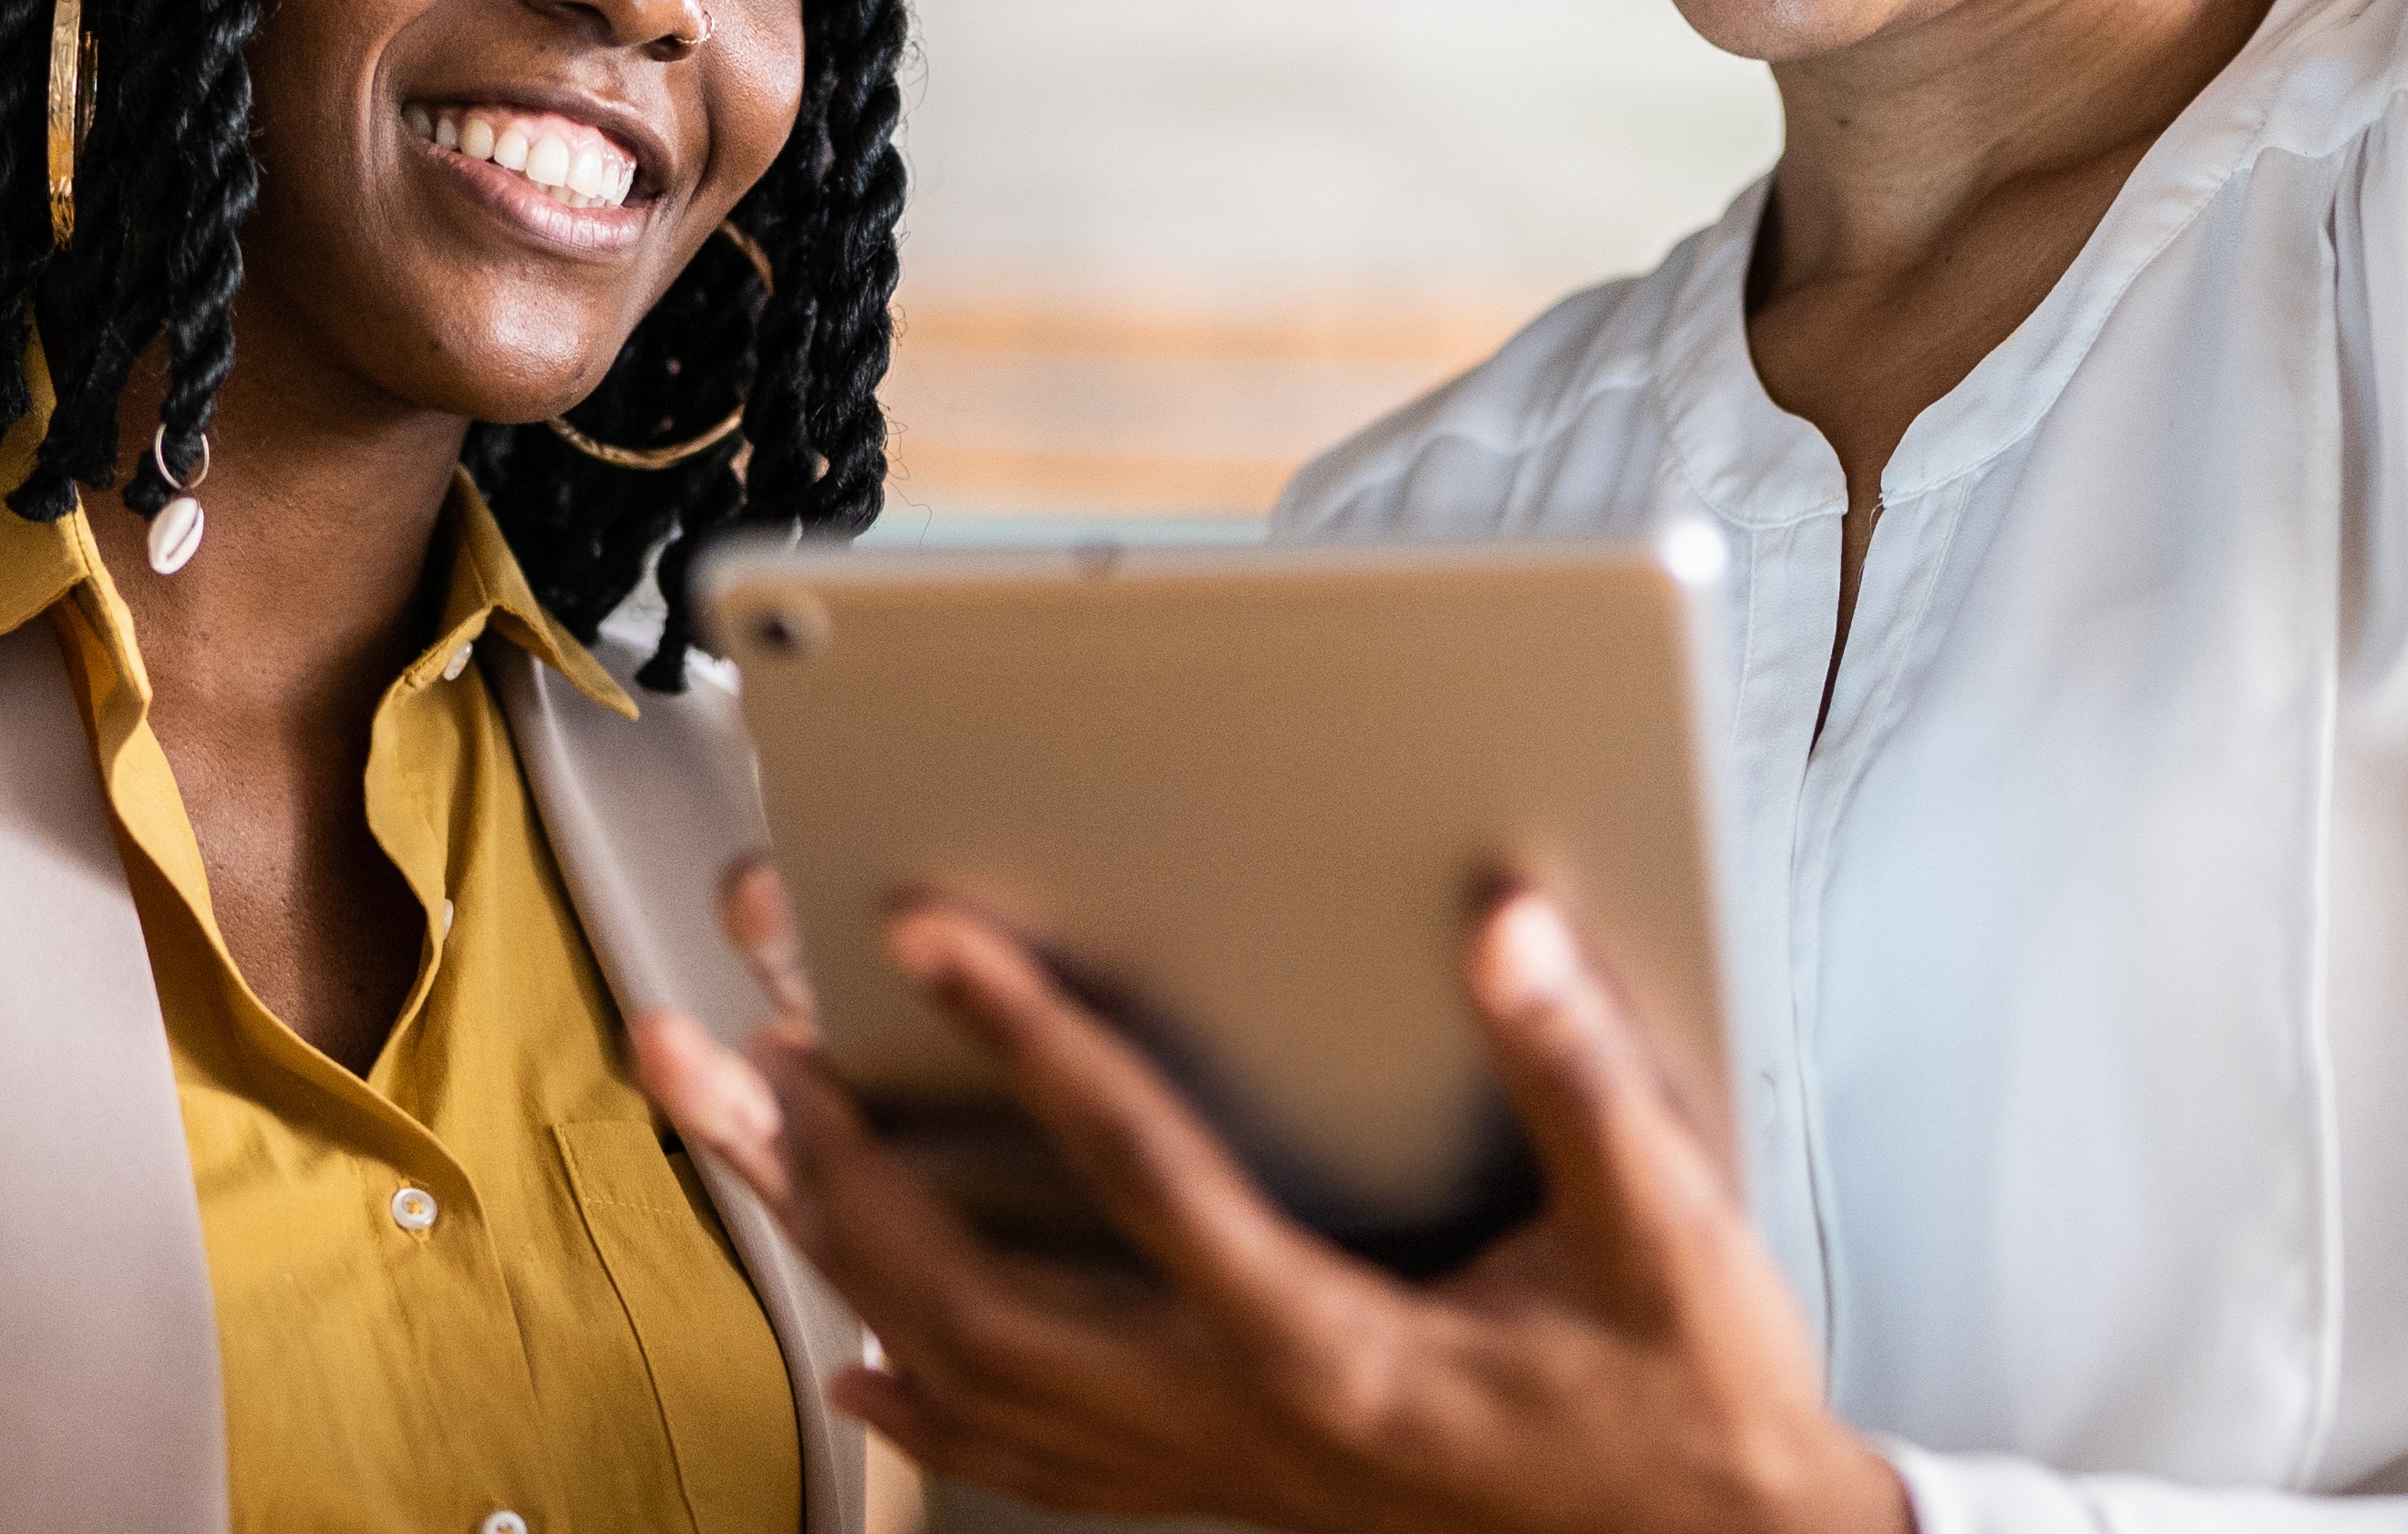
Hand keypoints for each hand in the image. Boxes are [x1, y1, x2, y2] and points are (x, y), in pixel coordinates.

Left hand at [635, 885, 1901, 1533]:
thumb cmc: (1691, 1421)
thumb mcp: (1669, 1241)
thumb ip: (1584, 1079)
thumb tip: (1503, 932)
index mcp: (1329, 1347)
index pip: (1135, 1166)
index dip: (1025, 1035)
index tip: (924, 929)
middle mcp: (1232, 1420)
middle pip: (962, 1292)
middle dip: (821, 1159)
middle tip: (716, 1040)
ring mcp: (1208, 1472)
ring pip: (959, 1373)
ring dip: (828, 1245)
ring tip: (731, 1130)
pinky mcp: (1218, 1496)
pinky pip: (1022, 1458)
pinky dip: (919, 1399)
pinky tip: (860, 1360)